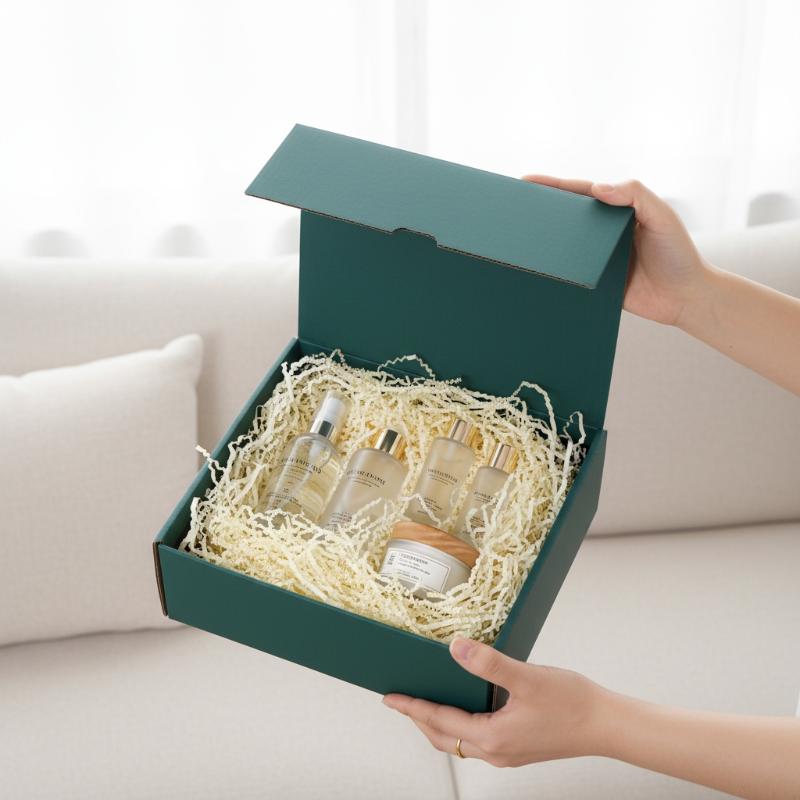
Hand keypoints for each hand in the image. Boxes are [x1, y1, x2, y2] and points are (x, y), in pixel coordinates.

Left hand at [382, 637, 605, 766]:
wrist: (607, 725)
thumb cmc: (572, 703)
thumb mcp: (527, 678)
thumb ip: (489, 663)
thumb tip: (456, 648)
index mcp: (493, 738)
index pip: (440, 721)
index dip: (413, 707)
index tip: (390, 698)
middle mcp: (497, 751)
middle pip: (445, 738)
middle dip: (420, 719)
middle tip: (400, 701)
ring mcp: (509, 752)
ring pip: (462, 741)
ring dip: (440, 724)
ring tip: (426, 703)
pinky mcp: (520, 746)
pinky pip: (479, 739)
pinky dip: (462, 724)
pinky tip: (467, 706)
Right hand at [523, 176, 708, 326]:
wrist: (686, 299)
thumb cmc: (678, 254)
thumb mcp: (662, 217)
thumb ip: (635, 196)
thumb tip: (597, 188)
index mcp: (617, 211)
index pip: (580, 193)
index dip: (552, 186)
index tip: (525, 181)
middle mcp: (604, 232)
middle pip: (567, 218)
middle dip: (541, 211)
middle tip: (512, 208)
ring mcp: (598, 258)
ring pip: (565, 246)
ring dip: (544, 243)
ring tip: (516, 239)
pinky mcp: (595, 283)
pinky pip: (570, 275)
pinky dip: (554, 272)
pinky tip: (535, 271)